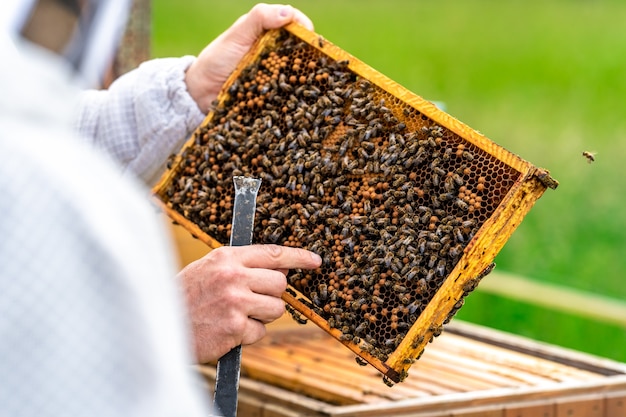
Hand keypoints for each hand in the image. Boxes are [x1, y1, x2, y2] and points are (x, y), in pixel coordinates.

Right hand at [178, 244, 321, 362]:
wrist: (160, 325)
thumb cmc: (185, 297)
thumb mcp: (209, 269)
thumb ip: (242, 266)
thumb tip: (281, 269)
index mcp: (227, 257)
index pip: (273, 253)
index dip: (299, 257)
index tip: (315, 261)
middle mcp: (233, 276)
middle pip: (280, 284)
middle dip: (272, 295)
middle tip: (251, 301)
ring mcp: (235, 301)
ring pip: (276, 309)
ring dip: (262, 316)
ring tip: (235, 315)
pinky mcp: (235, 327)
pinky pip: (260, 331)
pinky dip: (248, 334)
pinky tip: (228, 330)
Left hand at [185, 3, 313, 112]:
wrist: (200, 91)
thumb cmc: (217, 58)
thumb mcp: (237, 34)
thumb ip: (259, 19)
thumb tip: (288, 14)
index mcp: (269, 35)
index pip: (295, 27)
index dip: (305, 29)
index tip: (310, 37)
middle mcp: (276, 55)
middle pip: (302, 53)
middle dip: (313, 57)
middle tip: (318, 64)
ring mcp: (275, 77)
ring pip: (297, 77)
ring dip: (305, 81)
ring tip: (313, 86)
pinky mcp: (271, 98)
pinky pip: (287, 99)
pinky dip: (294, 101)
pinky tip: (302, 104)